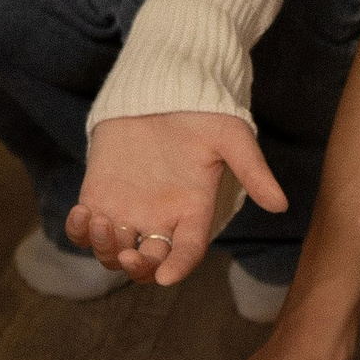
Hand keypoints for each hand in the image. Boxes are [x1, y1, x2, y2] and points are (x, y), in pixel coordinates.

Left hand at [67, 110, 285, 287]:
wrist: (163, 84)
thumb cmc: (201, 111)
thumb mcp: (231, 137)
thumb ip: (252, 170)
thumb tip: (281, 205)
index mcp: (192, 212)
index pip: (187, 252)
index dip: (178, 267)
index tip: (166, 276)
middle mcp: (159, 219)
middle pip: (147, 263)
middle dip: (137, 268)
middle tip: (129, 254)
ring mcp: (127, 210)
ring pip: (113, 252)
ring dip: (105, 250)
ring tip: (103, 224)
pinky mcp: (99, 195)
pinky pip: (84, 229)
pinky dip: (79, 231)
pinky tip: (82, 214)